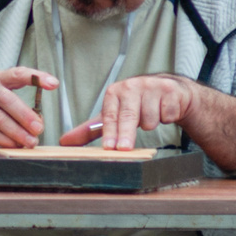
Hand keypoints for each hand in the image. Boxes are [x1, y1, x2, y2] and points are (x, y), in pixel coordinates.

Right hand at [0, 67, 55, 149]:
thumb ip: (18, 102)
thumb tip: (38, 122)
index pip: (17, 73)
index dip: (36, 77)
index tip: (53, 84)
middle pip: (5, 99)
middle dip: (24, 115)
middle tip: (39, 128)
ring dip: (16, 132)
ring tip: (30, 141)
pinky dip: (3, 140)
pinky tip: (14, 145)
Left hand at [66, 73, 197, 148]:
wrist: (170, 92)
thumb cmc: (137, 105)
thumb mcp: (113, 115)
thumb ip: (91, 129)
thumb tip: (65, 142)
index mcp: (115, 92)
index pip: (110, 116)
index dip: (109, 132)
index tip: (108, 147)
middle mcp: (132, 86)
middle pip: (129, 117)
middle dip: (126, 135)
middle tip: (124, 149)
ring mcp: (152, 87)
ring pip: (150, 119)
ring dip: (151, 123)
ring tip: (151, 116)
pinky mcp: (170, 90)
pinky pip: (167, 115)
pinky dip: (166, 118)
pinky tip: (164, 111)